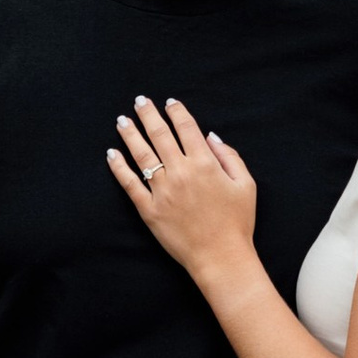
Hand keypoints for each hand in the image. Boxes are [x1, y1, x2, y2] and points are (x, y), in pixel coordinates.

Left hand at [108, 93, 260, 290]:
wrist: (221, 257)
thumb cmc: (237, 222)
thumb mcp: (245, 184)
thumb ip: (229, 156)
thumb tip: (210, 137)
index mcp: (205, 164)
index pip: (187, 128)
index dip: (177, 112)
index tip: (169, 102)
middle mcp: (180, 173)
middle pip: (160, 135)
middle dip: (148, 114)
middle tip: (140, 101)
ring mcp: (162, 191)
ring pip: (142, 155)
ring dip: (130, 135)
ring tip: (122, 120)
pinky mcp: (149, 210)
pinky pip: (129, 184)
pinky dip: (119, 167)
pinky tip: (112, 154)